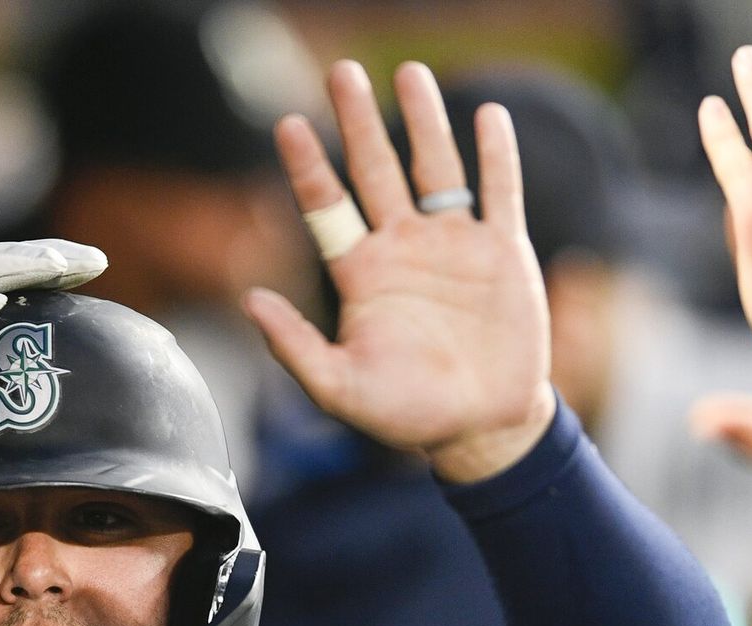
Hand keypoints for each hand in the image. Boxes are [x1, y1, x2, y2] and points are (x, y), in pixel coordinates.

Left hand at [245, 60, 554, 482]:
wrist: (481, 428)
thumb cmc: (407, 415)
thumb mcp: (338, 388)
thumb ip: (294, 345)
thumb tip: (248, 299)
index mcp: (361, 274)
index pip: (328, 207)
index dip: (308, 166)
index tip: (286, 123)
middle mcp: (403, 248)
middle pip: (376, 170)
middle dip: (358, 122)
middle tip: (341, 71)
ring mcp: (454, 245)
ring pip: (435, 168)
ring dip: (423, 121)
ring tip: (409, 74)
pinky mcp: (503, 253)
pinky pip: (498, 192)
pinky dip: (495, 155)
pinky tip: (487, 115)